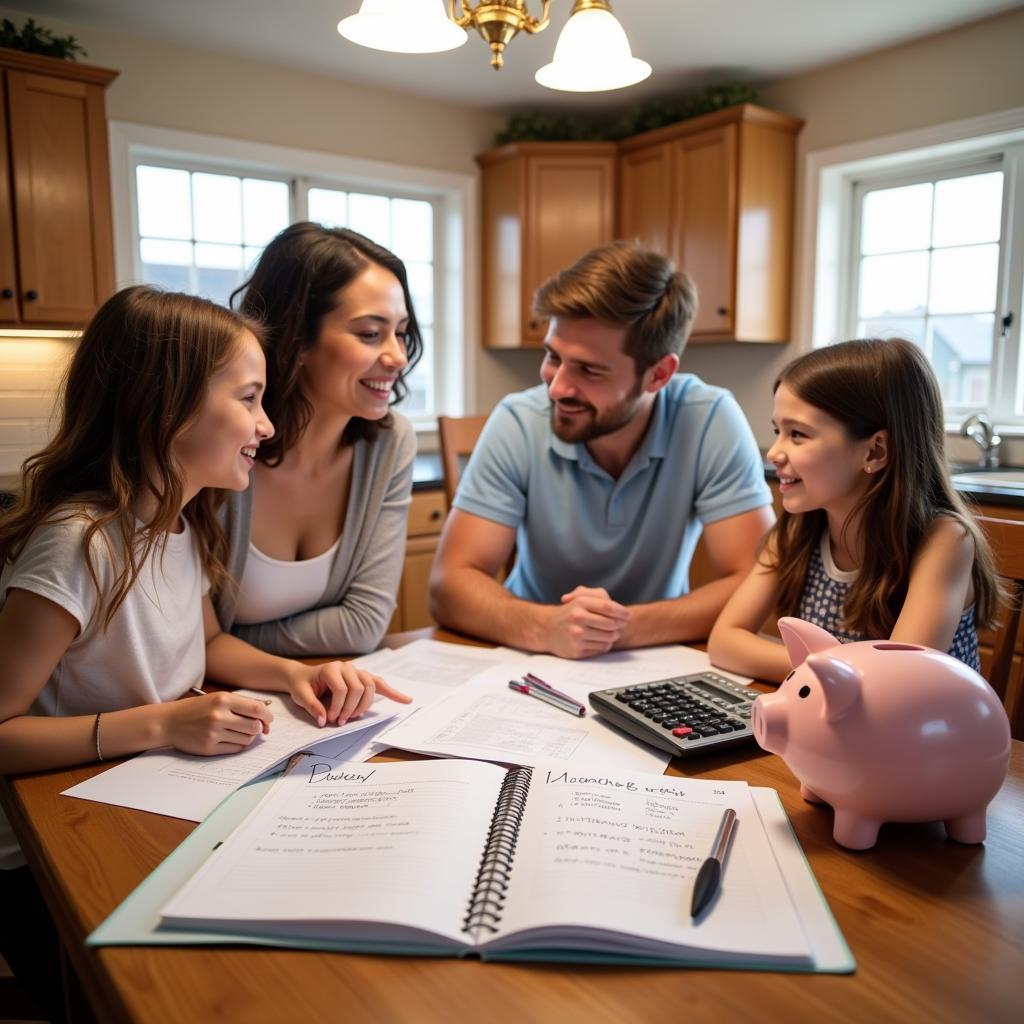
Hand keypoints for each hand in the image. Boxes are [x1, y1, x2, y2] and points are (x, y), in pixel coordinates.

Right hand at [162, 691, 273, 755]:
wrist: (169, 722)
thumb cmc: (196, 708)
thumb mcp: (217, 698)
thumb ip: (240, 705)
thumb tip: (264, 716)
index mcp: (223, 700)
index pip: (257, 709)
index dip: (268, 716)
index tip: (269, 720)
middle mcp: (219, 716)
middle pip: (254, 726)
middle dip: (260, 728)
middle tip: (259, 729)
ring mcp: (214, 733)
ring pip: (247, 739)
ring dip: (248, 737)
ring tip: (239, 732)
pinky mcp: (209, 748)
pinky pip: (235, 749)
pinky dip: (239, 745)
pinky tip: (231, 739)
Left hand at [288, 661, 412, 726]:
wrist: (303, 676)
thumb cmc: (302, 685)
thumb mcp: (301, 695)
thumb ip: (312, 707)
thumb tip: (323, 721)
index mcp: (331, 668)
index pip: (342, 689)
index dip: (338, 707)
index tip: (330, 719)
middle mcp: (346, 666)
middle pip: (359, 688)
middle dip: (352, 708)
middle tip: (341, 721)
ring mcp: (356, 670)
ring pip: (371, 686)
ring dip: (365, 705)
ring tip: (354, 717)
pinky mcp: (362, 677)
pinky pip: (380, 684)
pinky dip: (392, 692)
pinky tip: (405, 700)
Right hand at [546, 586, 631, 658]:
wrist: (547, 628)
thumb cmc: (570, 611)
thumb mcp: (581, 597)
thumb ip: (600, 596)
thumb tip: (622, 613)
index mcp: (580, 603)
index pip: (609, 607)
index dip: (622, 612)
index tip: (628, 616)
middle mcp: (577, 618)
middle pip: (611, 624)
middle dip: (618, 625)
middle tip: (617, 625)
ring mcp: (576, 635)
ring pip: (609, 638)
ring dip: (612, 636)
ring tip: (606, 632)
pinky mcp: (577, 650)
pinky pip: (601, 649)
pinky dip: (603, 645)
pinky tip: (597, 640)